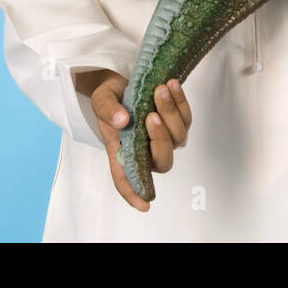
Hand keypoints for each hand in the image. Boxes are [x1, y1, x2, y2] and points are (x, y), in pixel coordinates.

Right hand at [77, 69, 191, 211]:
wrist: (123, 81)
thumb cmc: (111, 98)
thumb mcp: (101, 101)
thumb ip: (108, 111)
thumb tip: (122, 120)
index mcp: (123, 151)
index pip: (126, 178)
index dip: (134, 193)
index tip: (144, 205)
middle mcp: (145, 149)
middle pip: (163, 161)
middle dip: (160, 140)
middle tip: (150, 115)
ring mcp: (164, 137)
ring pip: (178, 138)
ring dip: (171, 113)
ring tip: (160, 89)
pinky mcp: (176, 121)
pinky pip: (186, 117)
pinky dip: (180, 102)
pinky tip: (172, 85)